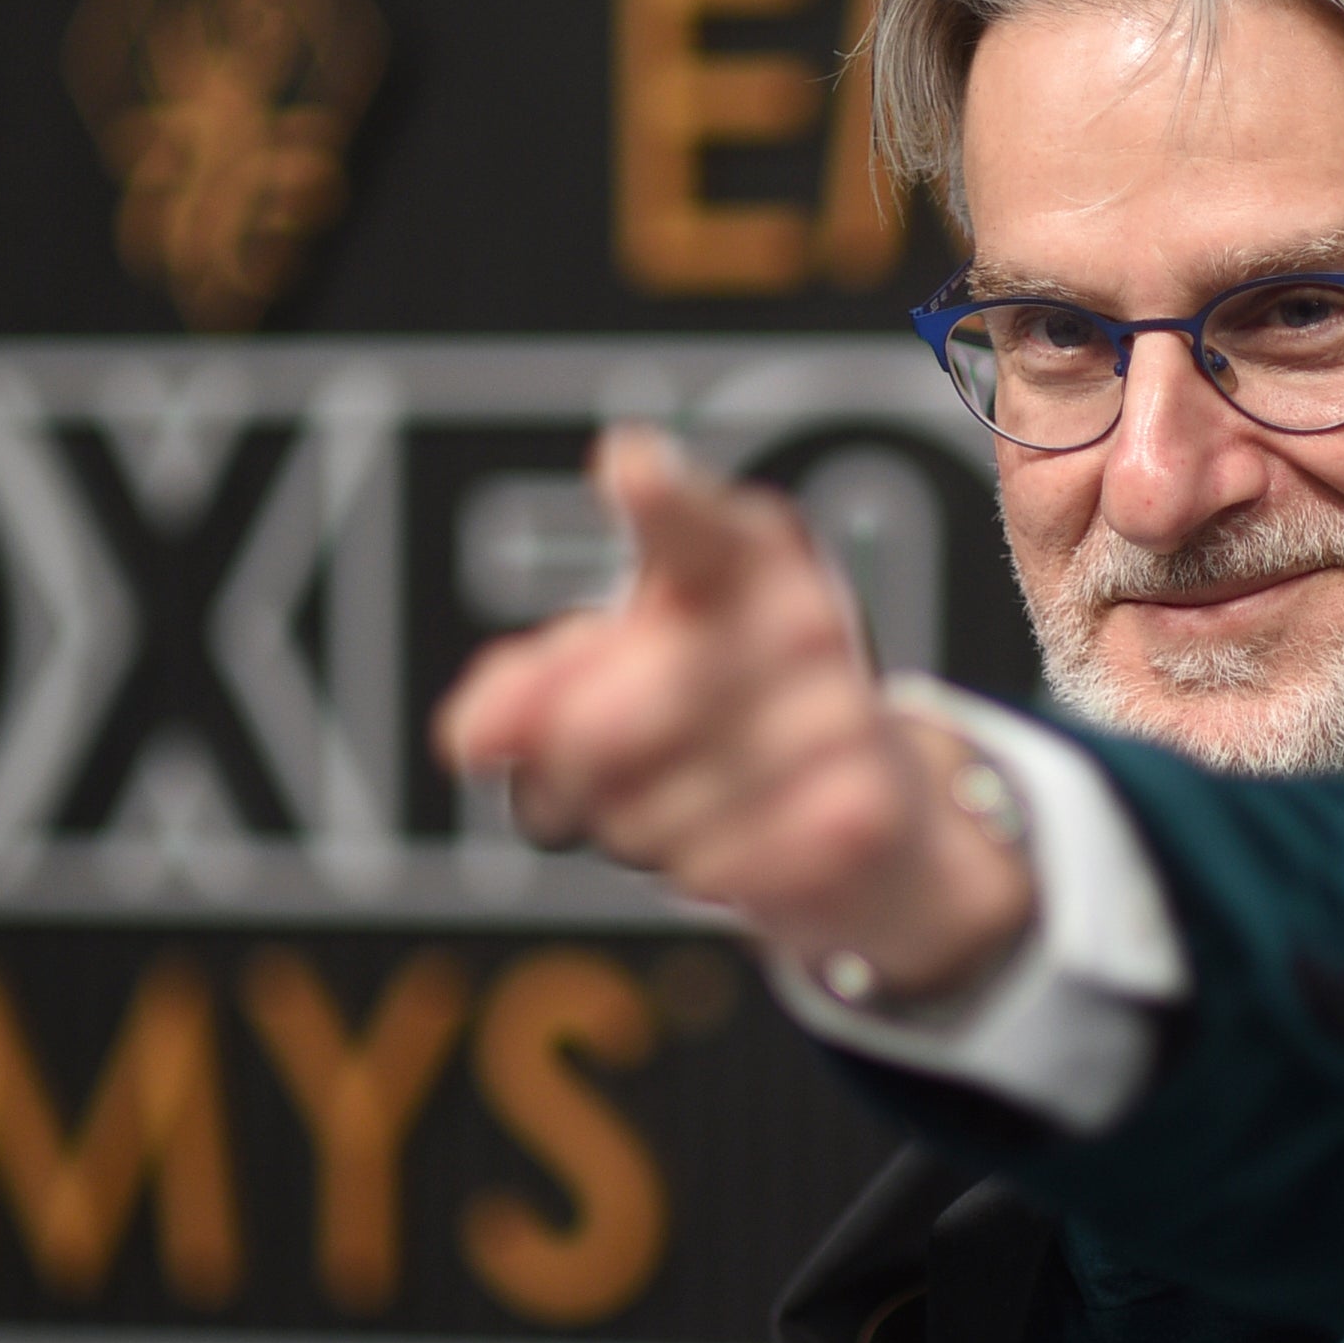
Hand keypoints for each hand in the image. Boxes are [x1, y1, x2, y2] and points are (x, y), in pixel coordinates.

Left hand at [434, 429, 1034, 997]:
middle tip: (607, 761)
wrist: (873, 808)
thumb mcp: (615, 678)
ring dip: (638, 829)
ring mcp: (842, 711)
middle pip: (593, 725)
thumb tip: (470, 739)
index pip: (689, 527)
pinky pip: (713, 869)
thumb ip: (528, 688)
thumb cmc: (721, 717)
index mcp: (738, 553)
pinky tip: (744, 837)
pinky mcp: (863, 808)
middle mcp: (803, 617)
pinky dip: (705, 870)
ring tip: (697, 797)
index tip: (630, 471)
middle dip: (568, 769)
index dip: (660, 504)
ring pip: (641, 817)